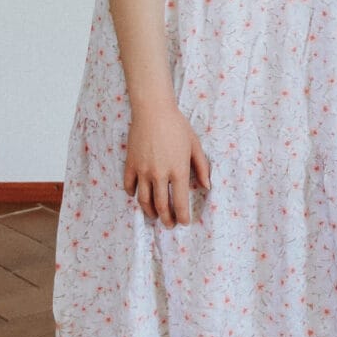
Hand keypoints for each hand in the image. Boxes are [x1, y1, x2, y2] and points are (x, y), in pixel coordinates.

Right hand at [123, 100, 210, 227]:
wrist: (153, 111)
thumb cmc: (177, 127)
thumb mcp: (195, 146)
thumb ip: (202, 168)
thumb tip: (206, 187)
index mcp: (178, 170)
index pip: (181, 201)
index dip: (183, 216)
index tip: (184, 223)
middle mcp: (160, 174)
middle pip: (161, 205)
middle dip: (167, 219)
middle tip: (170, 225)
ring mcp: (143, 170)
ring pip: (144, 200)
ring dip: (150, 212)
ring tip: (154, 216)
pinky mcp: (130, 164)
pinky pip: (129, 186)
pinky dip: (133, 194)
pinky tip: (138, 196)